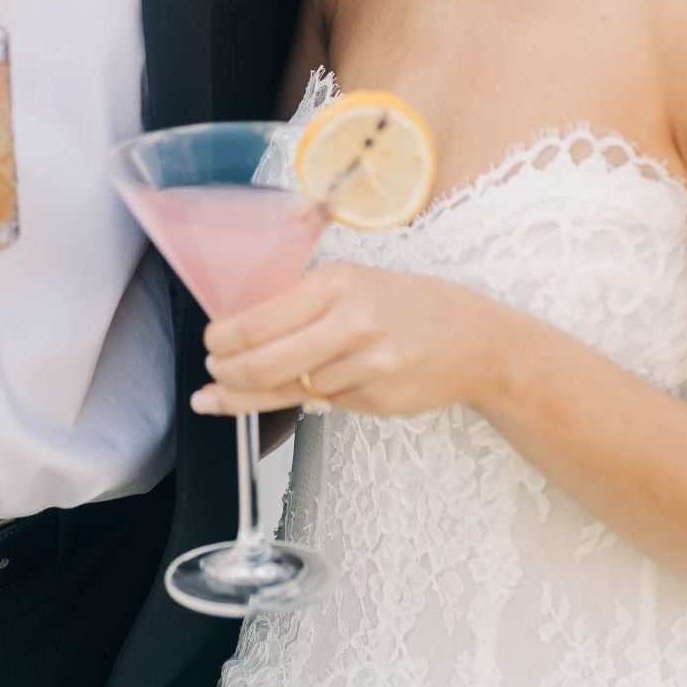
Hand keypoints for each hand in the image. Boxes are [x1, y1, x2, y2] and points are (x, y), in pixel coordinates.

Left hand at [194, 259, 503, 421]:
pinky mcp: (378, 400)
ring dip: (269, 393)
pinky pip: (326, 403)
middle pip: (263, 364)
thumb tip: (237, 332)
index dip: (222, 342)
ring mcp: (367, 365)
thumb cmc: (406, 307)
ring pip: (293, 389)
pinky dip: (315, 397)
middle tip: (214, 379)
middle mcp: (351, 322)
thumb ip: (301, 305)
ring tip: (255, 386)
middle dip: (228, 378)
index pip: (257, 321)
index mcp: (337, 283)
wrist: (476, 340)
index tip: (210, 346)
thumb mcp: (354, 284)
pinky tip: (323, 385)